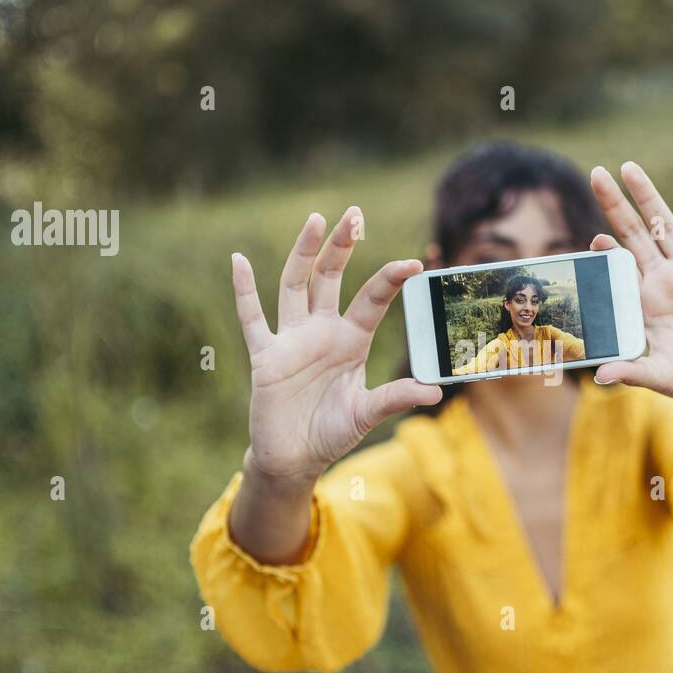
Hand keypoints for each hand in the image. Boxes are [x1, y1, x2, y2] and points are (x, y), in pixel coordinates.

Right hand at [230, 207, 441, 484]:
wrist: (294, 458)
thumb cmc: (332, 432)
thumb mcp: (367, 414)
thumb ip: (394, 398)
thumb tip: (434, 393)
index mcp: (352, 341)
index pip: (372, 300)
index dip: (389, 280)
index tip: (412, 262)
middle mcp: (322, 331)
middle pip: (331, 278)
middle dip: (341, 247)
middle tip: (354, 215)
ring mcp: (292, 339)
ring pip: (295, 286)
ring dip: (303, 253)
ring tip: (315, 220)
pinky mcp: (265, 355)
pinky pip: (252, 318)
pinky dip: (243, 291)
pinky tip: (238, 260)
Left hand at [588, 162, 672, 475]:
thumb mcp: (662, 378)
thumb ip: (634, 372)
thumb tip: (601, 377)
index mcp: (644, 304)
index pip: (619, 268)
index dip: (606, 251)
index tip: (595, 239)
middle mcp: (665, 282)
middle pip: (635, 234)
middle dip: (616, 205)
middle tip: (596, 174)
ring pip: (667, 227)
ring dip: (650, 198)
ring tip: (630, 168)